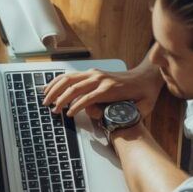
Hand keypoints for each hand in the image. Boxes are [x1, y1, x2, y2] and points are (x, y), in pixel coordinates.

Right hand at [41, 65, 162, 118]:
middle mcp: (100, 79)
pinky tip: (49, 88)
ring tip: (46, 100)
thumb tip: (107, 119)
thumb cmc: (144, 94)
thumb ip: (128, 115)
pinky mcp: (91, 72)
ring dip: (55, 89)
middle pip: (74, 87)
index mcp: (110, 89)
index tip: (68, 115)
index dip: (76, 107)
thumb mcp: (142, 107)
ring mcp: (94, 74)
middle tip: (53, 110)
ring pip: (68, 79)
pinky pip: (70, 75)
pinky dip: (58, 81)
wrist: (146, 76)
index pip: (87, 98)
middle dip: (60, 99)